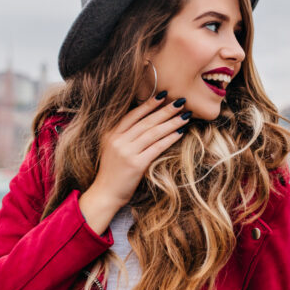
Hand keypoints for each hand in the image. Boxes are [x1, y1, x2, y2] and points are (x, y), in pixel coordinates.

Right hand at [78, 93, 189, 233]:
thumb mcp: (112, 148)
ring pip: (153, 132)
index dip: (149, 104)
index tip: (163, 95)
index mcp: (111, 133)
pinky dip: (170, 138)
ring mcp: (126, 152)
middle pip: (146, 121)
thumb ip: (124, 135)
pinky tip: (180, 133)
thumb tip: (146, 121)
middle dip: (165, 110)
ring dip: (171, 122)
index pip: (133, 114)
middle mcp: (118, 140)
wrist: (105, 194)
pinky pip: (157, 147)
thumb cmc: (112, 172)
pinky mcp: (135, 164)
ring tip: (185, 116)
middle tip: (181, 101)